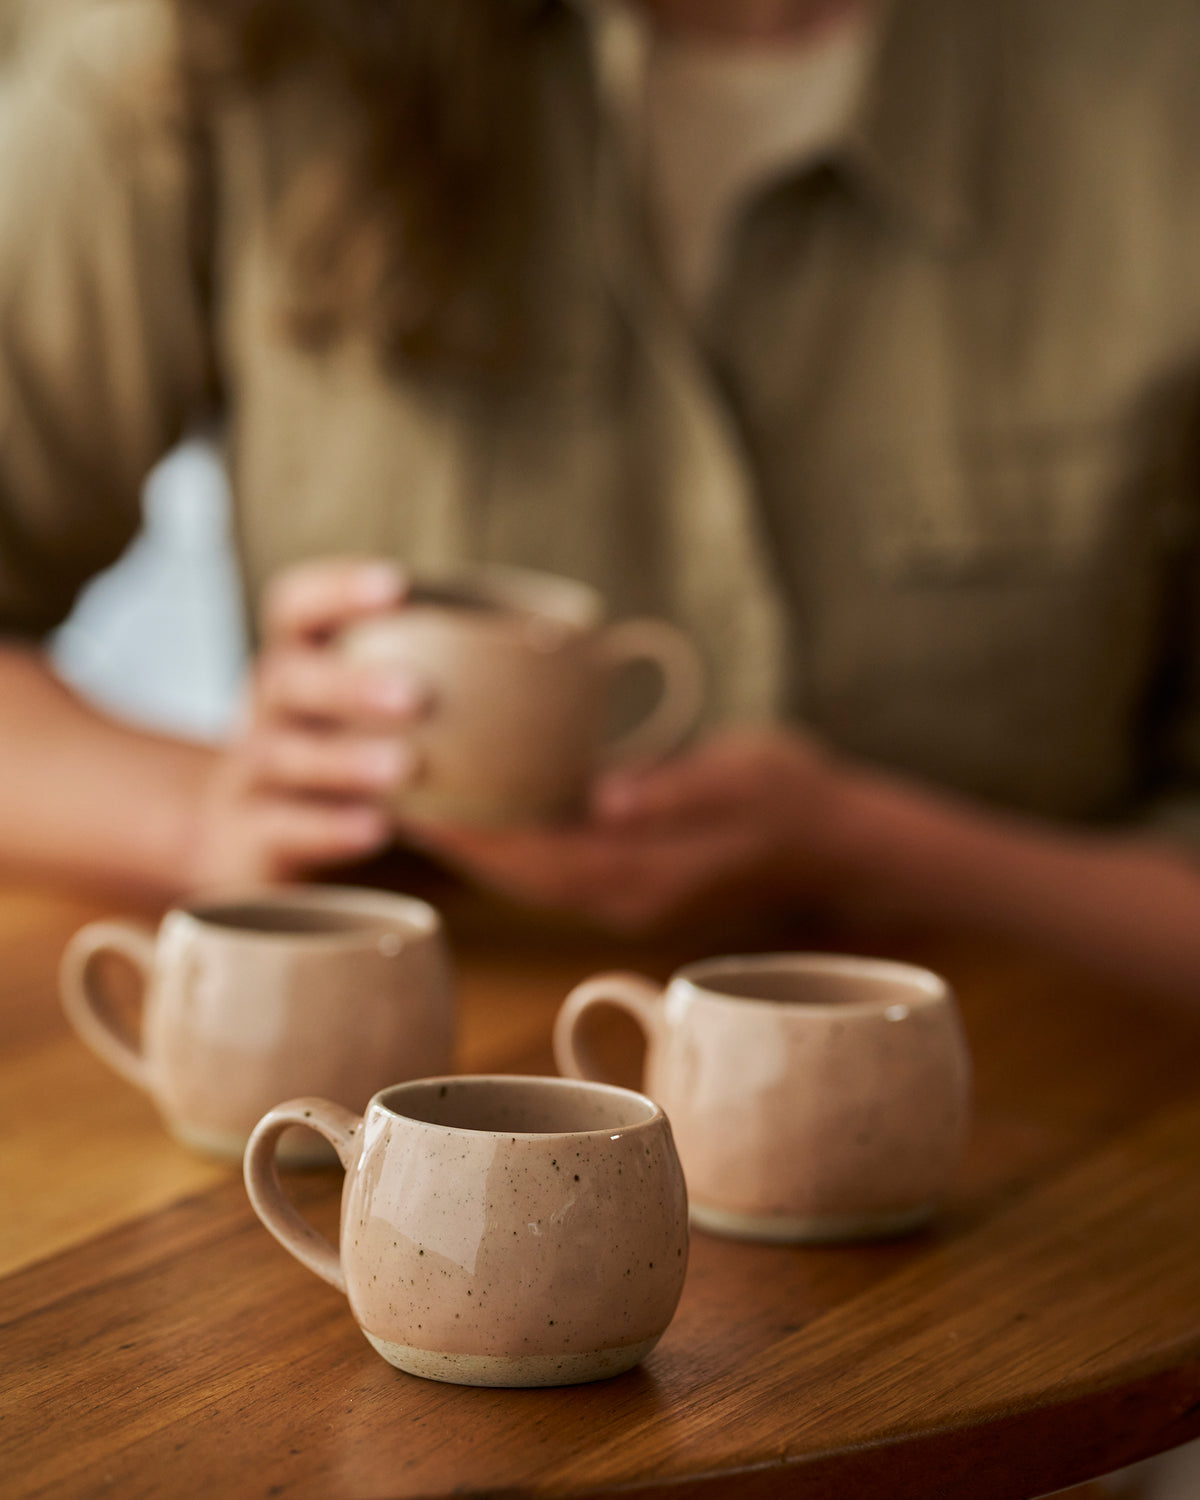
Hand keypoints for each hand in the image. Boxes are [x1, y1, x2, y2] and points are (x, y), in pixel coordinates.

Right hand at [188, 557, 428, 886]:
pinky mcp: (253, 840)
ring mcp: (253, 776)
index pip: (295, 606)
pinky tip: (374, 830)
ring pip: (283, 756)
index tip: (396, 586)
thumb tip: (579, 663)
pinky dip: (327, 828)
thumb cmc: (343, 753)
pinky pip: (281, 830)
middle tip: (417, 695)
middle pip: (288, 679)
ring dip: (345, 760)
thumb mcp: (368, 710)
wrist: (243, 836)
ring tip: (404, 767)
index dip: (337, 590)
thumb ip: (441, 682)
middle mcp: (268, 711)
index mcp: (297, 662)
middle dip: (350, 683)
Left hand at [406, 729, 861, 931]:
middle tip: (394, 794)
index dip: (476, 839)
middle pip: (521, 877)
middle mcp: (627, 895)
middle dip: (460, 843)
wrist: (838, 840)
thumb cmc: (797, 795)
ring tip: (423, 800)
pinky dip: (516, 842)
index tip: (417, 805)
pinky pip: (557, 867)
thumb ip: (678, 790)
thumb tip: (606, 798)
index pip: (540, 863)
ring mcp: (629, 892)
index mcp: (648, 875)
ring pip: (534, 877)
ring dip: (482, 846)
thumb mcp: (747, 776)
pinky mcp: (632, 879)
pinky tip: (488, 807)